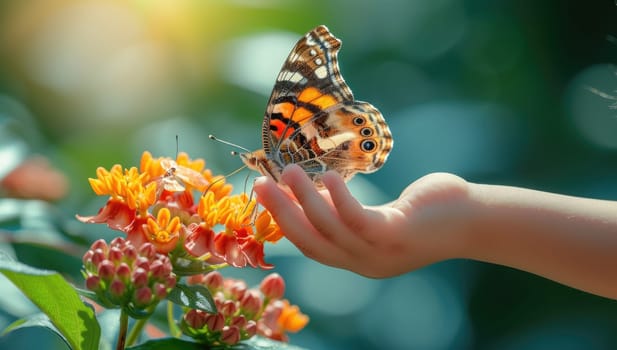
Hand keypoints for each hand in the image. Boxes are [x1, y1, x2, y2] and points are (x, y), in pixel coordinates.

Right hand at [253, 165, 470, 277]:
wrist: (472, 220)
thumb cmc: (427, 212)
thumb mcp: (382, 216)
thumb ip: (353, 213)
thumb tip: (321, 190)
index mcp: (358, 258)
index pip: (311, 245)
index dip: (285, 223)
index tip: (265, 196)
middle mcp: (364, 262)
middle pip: (311, 241)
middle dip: (282, 214)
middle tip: (260, 185)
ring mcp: (379, 252)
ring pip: (329, 229)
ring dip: (304, 200)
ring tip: (289, 171)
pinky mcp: (394, 235)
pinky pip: (357, 219)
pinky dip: (338, 199)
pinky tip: (328, 177)